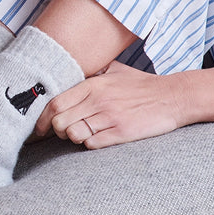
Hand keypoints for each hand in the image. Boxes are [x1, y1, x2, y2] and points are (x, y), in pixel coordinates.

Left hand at [35, 60, 185, 148]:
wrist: (173, 97)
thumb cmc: (141, 84)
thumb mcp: (114, 70)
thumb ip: (91, 72)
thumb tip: (68, 71)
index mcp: (92, 84)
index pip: (55, 103)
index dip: (42, 118)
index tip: (40, 128)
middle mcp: (98, 100)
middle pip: (59, 122)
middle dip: (56, 131)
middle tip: (62, 132)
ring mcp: (110, 117)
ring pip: (73, 134)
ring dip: (73, 138)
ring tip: (81, 134)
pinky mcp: (122, 132)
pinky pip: (92, 144)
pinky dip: (90, 144)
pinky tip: (97, 138)